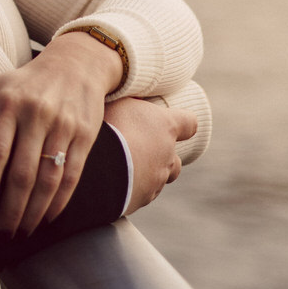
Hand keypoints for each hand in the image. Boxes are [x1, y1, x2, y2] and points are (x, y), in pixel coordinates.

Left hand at [0, 32, 122, 239]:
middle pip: (22, 173)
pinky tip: (46, 219)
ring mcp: (64, 126)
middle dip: (10, 210)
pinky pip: (72, 176)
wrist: (77, 62)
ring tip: (21, 234)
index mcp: (9, 104)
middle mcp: (37, 115)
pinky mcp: (85, 135)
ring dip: (34, 212)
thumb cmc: (27, 83)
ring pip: (48, 179)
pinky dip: (59, 202)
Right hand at [104, 96, 197, 211]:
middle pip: (175, 159)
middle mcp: (167, 155)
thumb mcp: (118, 101)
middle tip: (140, 148)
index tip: (175, 124)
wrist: (97, 169)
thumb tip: (123, 89)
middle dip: (162, 155)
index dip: (184, 124)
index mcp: (166, 127)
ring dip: (147, 173)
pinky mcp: (141, 199)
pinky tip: (115, 180)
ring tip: (123, 166)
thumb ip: (128, 101)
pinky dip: (133, 188)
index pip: (190, 123)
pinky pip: (142, 193)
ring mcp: (156, 180)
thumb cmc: (108, 127)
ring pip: (158, 179)